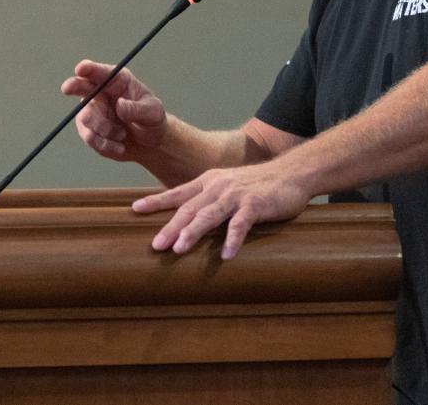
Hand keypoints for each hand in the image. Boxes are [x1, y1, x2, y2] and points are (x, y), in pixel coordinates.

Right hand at [60, 59, 166, 161]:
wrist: (149, 145)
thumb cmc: (152, 121)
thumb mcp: (152, 113)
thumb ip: (137, 109)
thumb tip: (120, 105)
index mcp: (118, 82)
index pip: (101, 72)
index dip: (89, 69)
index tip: (81, 68)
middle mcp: (102, 93)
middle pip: (81, 86)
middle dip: (74, 85)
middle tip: (67, 88)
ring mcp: (93, 112)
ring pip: (86, 118)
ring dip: (105, 130)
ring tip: (122, 135)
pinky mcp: (89, 130)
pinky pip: (90, 137)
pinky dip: (106, 144)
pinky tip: (119, 146)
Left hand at [132, 163, 311, 259]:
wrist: (293, 173)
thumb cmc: (259, 184)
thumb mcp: (229, 186)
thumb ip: (210, 199)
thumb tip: (189, 218)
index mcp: (209, 181)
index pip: (178, 193)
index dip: (156, 201)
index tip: (135, 210)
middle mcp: (219, 186)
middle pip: (189, 208)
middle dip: (171, 226)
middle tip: (155, 245)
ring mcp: (237, 195)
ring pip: (210, 215)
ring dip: (193, 232)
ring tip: (179, 249)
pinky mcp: (255, 205)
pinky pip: (241, 224)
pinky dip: (233, 239)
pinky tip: (226, 255)